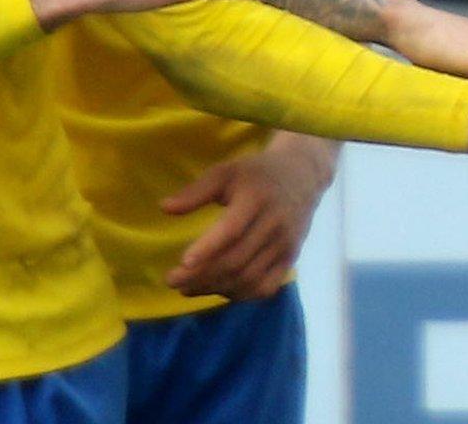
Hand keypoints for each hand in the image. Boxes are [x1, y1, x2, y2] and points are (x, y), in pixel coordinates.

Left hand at [160, 133, 336, 300]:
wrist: (302, 176)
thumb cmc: (256, 174)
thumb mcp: (227, 172)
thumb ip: (196, 190)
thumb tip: (165, 208)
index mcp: (257, 198)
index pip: (232, 229)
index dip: (208, 248)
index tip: (182, 263)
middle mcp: (275, 224)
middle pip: (236, 260)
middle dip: (201, 275)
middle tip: (172, 280)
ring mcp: (285, 244)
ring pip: (248, 277)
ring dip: (215, 288)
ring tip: (189, 288)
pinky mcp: (291, 258)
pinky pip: (265, 287)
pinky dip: (240, 294)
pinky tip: (219, 289)